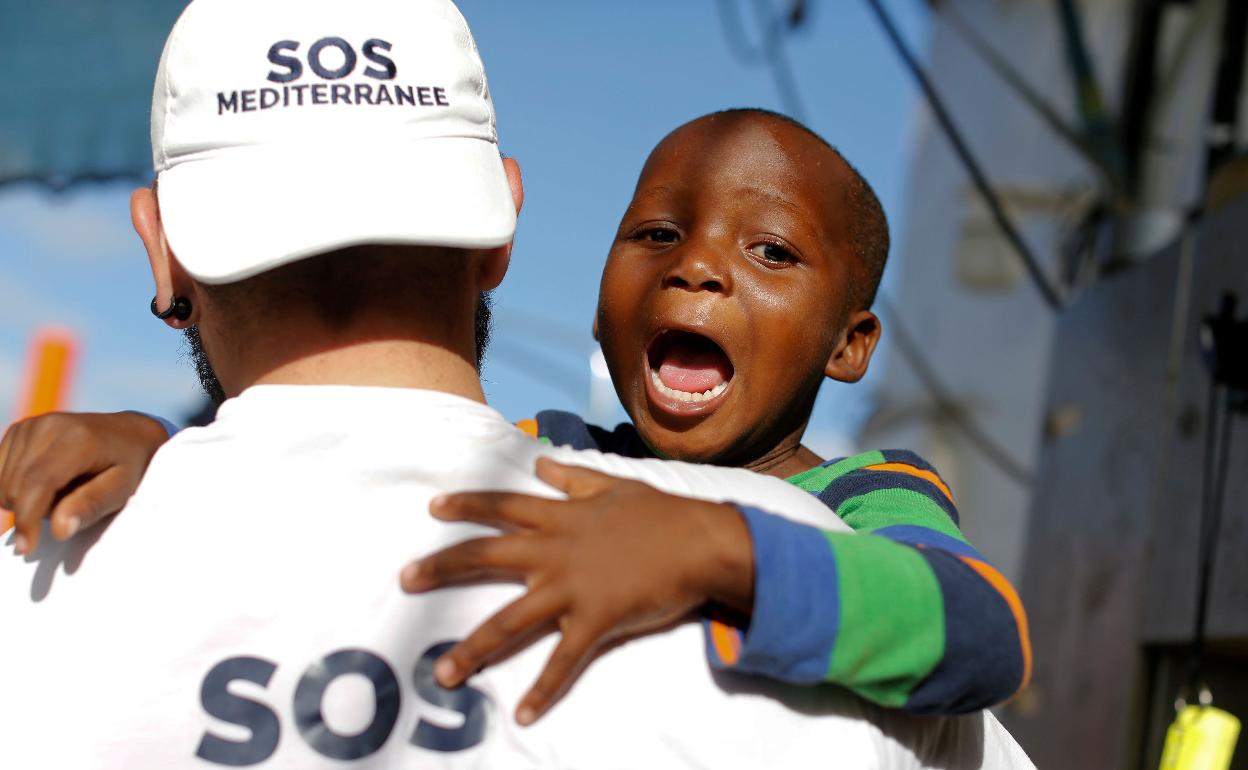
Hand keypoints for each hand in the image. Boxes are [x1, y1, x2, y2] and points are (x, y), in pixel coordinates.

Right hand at [0, 412, 169, 554]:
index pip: (38, 482)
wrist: (129, 433)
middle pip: (15, 487)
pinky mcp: (19, 429)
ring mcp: (30, 425)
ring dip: (26, 498)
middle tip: (71, 501)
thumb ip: (91, 506)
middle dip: (36, 509)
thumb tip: (60, 530)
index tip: (26, 548)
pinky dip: (17, 486)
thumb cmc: (129, 465)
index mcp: (77, 438)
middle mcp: (48, 426)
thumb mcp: (122, 489)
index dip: (27, 518)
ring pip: (3, 483)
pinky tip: (47, 480)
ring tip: (63, 488)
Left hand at [399, 456, 753, 725]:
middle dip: (441, 568)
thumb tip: (541, 459)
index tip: (433, 508)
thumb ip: (571, 477)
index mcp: (559, 517)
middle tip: (404, 581)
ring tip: (442, 672)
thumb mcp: (612, 486)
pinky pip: (563, 661)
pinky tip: (523, 715)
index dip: (466, 505)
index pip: (501, 507)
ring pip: (510, 620)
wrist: (700, 543)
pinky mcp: (594, 621)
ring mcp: (571, 587)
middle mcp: (554, 550)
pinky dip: (544, 690)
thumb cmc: (660, 514)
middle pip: (485, 557)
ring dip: (474, 648)